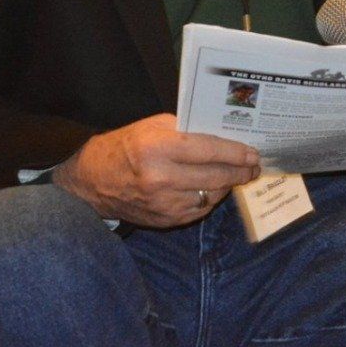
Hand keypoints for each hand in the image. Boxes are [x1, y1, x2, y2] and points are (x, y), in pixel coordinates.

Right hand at [53, 113, 259, 227]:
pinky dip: (211, 199)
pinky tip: (217, 189)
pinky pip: (199, 210)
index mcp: (158, 148)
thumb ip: (188, 130)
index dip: (236, 152)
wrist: (91, 182)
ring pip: (211, 195)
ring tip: (240, 176)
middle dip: (241, 171)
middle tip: (254, 166)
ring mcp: (163, 203)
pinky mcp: (163, 220)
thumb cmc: (125, 146)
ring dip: (229, 186)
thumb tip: (225, 135)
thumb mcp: (154, 126)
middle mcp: (161, 178)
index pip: (210, 150)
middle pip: (216, 176)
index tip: (253, 152)